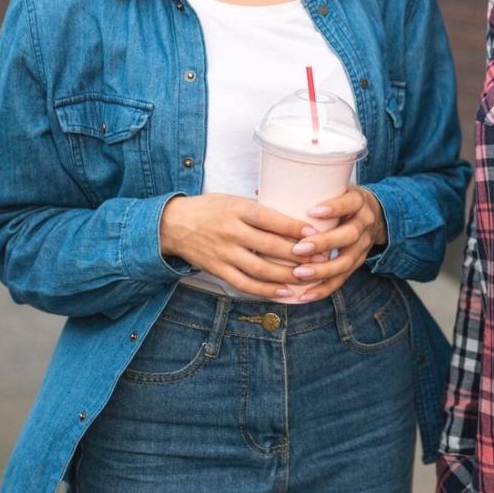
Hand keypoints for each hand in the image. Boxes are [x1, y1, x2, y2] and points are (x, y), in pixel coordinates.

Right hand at [158, 193, 314, 298]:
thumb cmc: (209, 209)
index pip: (270, 218)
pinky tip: (284, 292)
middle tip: (320, 259)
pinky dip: (266, 290)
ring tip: (308, 277)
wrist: (172, 224)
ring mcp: (224, 253)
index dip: (293, 227)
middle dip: (298, 254)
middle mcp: (231, 232)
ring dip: (287, 275)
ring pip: (260, 269)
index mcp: (237, 210)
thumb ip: (258, 210)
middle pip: (269, 246)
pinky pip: (245, 284)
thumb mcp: (232, 199)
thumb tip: (294, 215)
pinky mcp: (217, 270)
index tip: (315, 233)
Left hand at [278, 186, 388, 302]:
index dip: (334, 208)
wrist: (376, 214)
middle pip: (349, 235)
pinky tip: (306, 295)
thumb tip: (259, 190)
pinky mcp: (358, 263)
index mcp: (358, 201)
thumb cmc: (343, 199)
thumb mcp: (334, 188)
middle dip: (324, 243)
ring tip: (299, 274)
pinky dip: (324, 288)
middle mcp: (364, 223)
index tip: (312, 211)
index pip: (349, 203)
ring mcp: (364, 246)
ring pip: (347, 262)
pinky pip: (342, 279)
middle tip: (298, 248)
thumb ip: (305, 192)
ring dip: (322, 270)